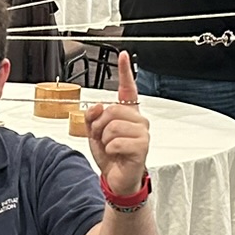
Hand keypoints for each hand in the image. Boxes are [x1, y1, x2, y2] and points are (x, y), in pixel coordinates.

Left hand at [84, 52, 149, 195]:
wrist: (117, 178)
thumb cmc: (110, 156)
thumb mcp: (94, 133)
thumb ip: (91, 116)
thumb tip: (97, 106)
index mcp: (128, 114)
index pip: (128, 89)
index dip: (125, 71)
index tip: (123, 56)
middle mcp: (138, 121)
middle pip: (112, 110)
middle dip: (99, 125)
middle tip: (102, 138)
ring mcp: (142, 133)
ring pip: (113, 125)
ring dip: (104, 138)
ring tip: (109, 147)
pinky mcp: (142, 146)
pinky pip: (116, 141)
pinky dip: (110, 149)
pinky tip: (116, 154)